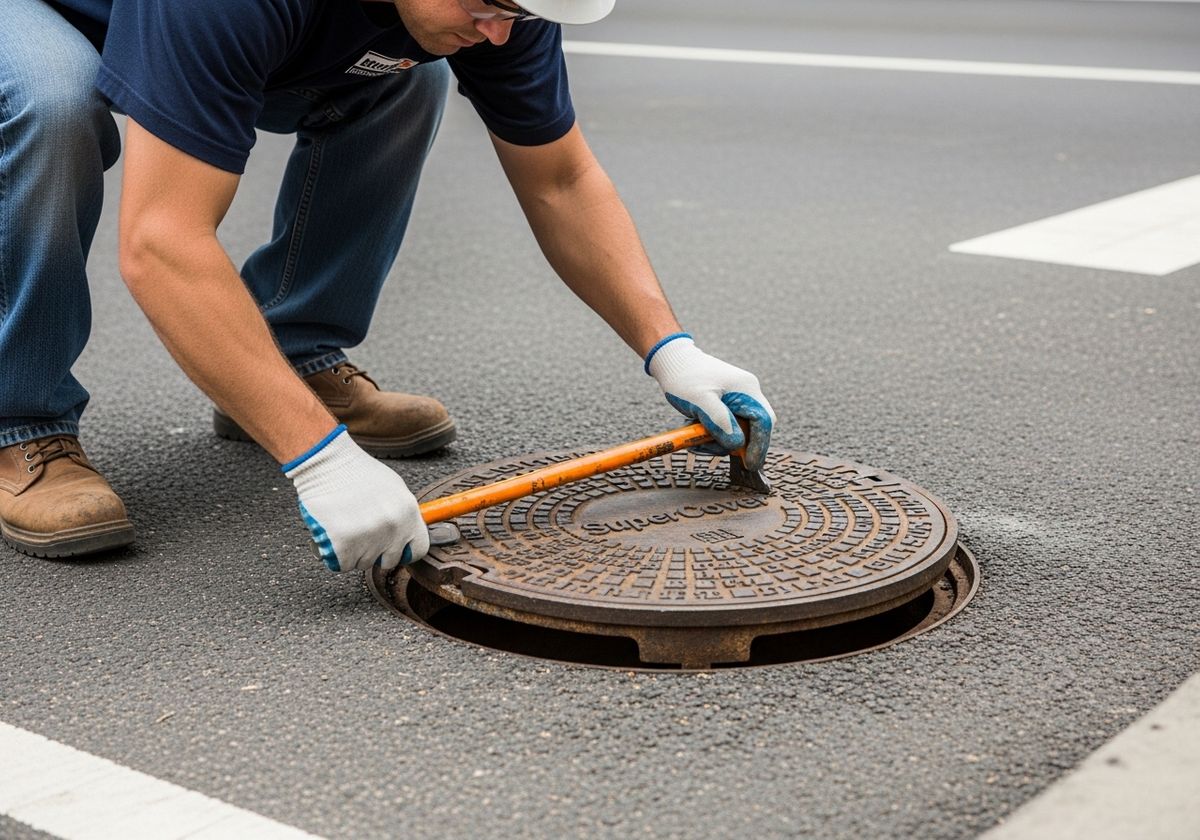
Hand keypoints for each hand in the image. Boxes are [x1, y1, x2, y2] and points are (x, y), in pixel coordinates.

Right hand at [283, 426, 428, 571]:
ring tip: (346, 525)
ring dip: (354, 551)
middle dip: (376, 552)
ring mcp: (369, 538)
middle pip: (388, 561)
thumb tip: (408, 533)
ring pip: (363, 563)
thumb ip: (403, 514)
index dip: (404, 551)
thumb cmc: (356, 472)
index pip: (418, 550)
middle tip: (362, 532)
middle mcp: (393, 528)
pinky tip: (334, 533)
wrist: (326, 463)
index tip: (393, 548)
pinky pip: (343, 565)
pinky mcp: (343, 545)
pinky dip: (336, 554)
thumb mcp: (394, 487)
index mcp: (408, 513)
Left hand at [646, 333, 775, 470]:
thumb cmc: (684, 377)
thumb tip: (737, 445)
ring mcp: (738, 398)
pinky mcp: (727, 403)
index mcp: (747, 389)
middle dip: (735, 443)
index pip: (764, 422)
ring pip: (739, 430)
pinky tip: (694, 427)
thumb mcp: (700, 400)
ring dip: (718, 438)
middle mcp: (747, 393)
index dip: (760, 446)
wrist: (671, 360)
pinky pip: (727, 425)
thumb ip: (720, 422)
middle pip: (754, 428)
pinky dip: (712, 432)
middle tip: (710, 447)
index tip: (750, 465)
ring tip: (694, 435)